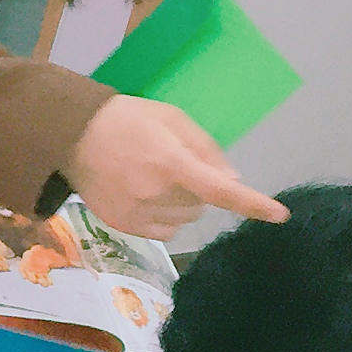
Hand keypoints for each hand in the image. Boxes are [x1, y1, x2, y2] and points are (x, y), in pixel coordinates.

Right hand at [62, 96, 284, 238]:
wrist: (72, 135)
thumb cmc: (128, 119)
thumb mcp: (172, 119)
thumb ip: (205, 148)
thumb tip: (233, 179)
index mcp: (171, 162)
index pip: (220, 190)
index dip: (252, 203)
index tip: (279, 215)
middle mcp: (155, 193)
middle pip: (202, 205)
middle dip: (198, 188)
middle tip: (174, 166)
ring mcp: (137, 212)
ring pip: (184, 221)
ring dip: (181, 204)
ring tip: (155, 180)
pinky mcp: (122, 225)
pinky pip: (164, 232)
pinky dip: (165, 218)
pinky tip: (146, 196)